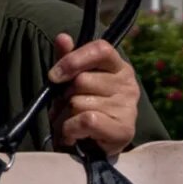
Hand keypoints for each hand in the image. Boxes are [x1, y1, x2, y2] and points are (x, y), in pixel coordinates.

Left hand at [48, 33, 138, 157]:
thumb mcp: (73, 81)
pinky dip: (70, 130)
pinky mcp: (124, 129)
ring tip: (70, 123)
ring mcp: (128, 107)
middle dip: (65, 97)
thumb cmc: (85, 107)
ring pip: (79, 103)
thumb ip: (68, 59)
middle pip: (81, 80)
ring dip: (65, 117)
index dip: (74, 60)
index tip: (54, 76)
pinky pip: (85, 120)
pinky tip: (74, 135)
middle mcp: (128, 84)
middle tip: (66, 108)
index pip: (100, 49)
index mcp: (118, 66)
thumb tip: (62, 37)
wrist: (98, 146)